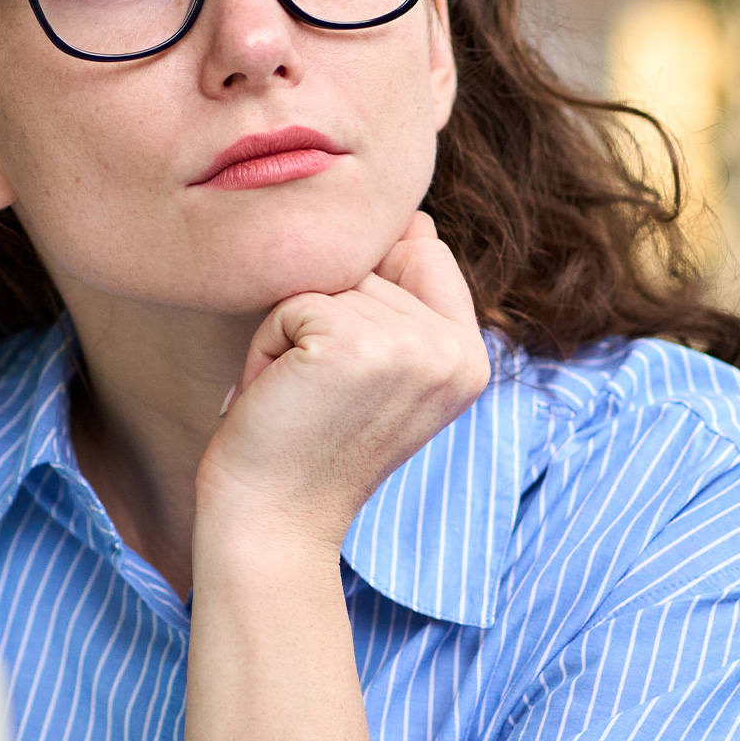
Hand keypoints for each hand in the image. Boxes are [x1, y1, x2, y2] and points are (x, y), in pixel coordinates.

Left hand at [196, 212, 490, 549]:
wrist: (273, 522)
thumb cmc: (311, 441)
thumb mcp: (381, 369)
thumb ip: (406, 297)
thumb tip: (416, 218)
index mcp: (472, 356)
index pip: (421, 250)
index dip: (365, 298)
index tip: (352, 379)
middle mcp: (454, 351)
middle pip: (368, 262)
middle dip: (322, 317)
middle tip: (319, 394)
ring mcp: (408, 347)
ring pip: (326, 279)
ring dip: (291, 333)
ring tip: (300, 398)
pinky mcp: (351, 345)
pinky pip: (290, 301)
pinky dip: (267, 345)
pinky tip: (281, 397)